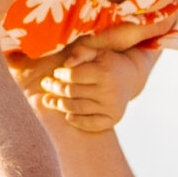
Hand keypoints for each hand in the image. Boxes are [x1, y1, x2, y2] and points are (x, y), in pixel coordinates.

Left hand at [21, 30, 159, 135]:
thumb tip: (66, 64)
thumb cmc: (108, 63)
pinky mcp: (113, 119)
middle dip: (55, 89)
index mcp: (104, 72)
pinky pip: (91, 124)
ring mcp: (111, 107)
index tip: (55, 73)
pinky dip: (77, 121)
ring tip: (49, 100)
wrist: (131, 78)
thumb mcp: (97, 52)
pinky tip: (67, 116)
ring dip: (60, 105)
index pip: (73, 75)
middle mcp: (108, 91)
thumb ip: (81, 53)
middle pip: (72, 92)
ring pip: (77, 108)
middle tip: (46, 85)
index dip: (60, 75)